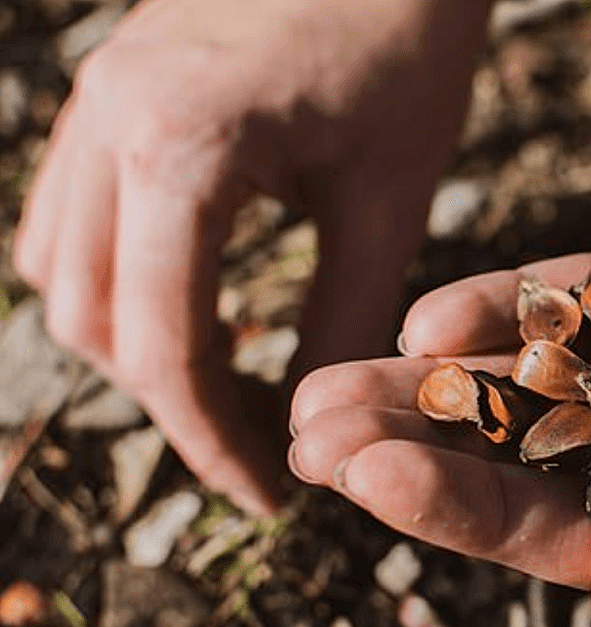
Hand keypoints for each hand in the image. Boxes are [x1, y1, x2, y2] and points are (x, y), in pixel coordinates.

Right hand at [13, 0, 489, 513]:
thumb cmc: (407, 52)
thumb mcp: (388, 200)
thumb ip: (346, 317)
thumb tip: (315, 422)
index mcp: (182, 145)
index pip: (164, 344)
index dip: (212, 438)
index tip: (265, 489)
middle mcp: (108, 120)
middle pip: (94, 320)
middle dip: (173, 401)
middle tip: (254, 441)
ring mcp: (94, 100)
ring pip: (63, 274)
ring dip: (135, 344)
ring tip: (227, 381)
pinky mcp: (106, 93)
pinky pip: (70, 218)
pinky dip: (120, 282)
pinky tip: (193, 303)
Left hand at [288, 66, 590, 621]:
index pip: (588, 538)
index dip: (474, 518)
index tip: (373, 485)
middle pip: (539, 461)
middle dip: (425, 452)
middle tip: (310, 436)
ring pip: (545, 375)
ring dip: (441, 380)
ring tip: (331, 382)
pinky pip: (589, 286)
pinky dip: (514, 302)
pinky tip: (430, 311)